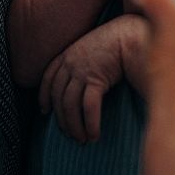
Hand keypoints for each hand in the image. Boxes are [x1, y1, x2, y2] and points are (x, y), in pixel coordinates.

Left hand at [39, 14, 147, 143]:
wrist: (130, 34)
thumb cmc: (117, 42)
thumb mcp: (93, 48)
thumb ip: (83, 61)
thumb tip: (82, 81)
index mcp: (68, 54)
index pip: (48, 78)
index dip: (44, 96)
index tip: (45, 111)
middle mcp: (70, 63)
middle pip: (58, 97)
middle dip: (62, 119)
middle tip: (69, 134)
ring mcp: (82, 71)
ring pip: (70, 106)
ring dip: (75, 126)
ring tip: (82, 140)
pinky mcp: (96, 79)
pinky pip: (88, 107)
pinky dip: (90, 124)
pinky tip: (95, 135)